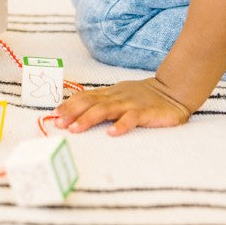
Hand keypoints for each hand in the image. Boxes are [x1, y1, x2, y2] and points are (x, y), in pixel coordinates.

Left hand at [53, 77, 192, 136]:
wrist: (171, 91)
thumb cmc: (141, 97)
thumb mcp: (118, 97)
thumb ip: (102, 103)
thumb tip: (78, 112)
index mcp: (108, 94)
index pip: (84, 97)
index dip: (68, 105)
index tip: (54, 114)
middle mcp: (115, 97)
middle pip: (89, 102)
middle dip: (72, 112)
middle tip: (59, 123)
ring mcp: (129, 104)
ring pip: (105, 109)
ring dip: (88, 119)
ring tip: (75, 129)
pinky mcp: (145, 112)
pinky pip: (131, 119)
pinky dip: (121, 125)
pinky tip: (112, 133)